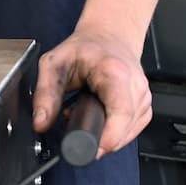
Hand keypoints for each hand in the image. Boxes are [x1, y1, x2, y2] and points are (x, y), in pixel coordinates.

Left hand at [31, 29, 152, 159]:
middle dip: (97, 136)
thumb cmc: (86, 47)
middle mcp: (135, 85)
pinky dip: (115, 131)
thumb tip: (41, 123)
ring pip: (128, 134)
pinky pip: (132, 131)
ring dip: (105, 133)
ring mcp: (144, 97)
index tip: (92, 148)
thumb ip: (45, 94)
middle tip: (75, 120)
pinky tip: (101, 117)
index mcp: (115, 72)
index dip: (108, 137)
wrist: (110, 36)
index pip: (121, 113)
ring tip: (86, 113)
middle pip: (123, 129)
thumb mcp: (54, 63)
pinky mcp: (145, 107)